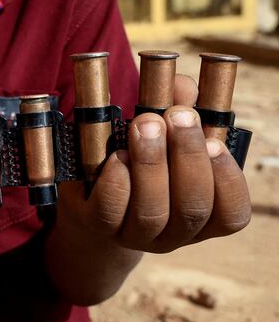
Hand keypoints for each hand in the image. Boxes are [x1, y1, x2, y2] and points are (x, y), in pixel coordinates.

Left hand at [58, 74, 250, 253]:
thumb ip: (179, 107)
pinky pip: (109, 212)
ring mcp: (135, 235)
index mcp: (204, 216)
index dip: (227, 181)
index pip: (232, 214)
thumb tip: (184, 85)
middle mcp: (174, 234)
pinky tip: (117, 156)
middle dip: (186, 158)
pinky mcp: (99, 227)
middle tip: (176, 116)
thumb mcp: (165, 132)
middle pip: (191, 209)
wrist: (91, 189)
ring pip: (151, 212)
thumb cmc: (142, 155)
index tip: (217, 144)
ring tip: (145, 124)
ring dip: (150, 164)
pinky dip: (116, 182)